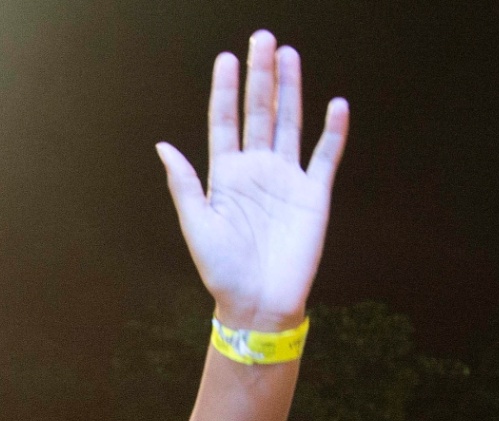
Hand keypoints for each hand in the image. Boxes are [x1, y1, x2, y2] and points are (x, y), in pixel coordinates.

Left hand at [158, 31, 347, 330]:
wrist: (258, 304)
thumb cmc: (221, 271)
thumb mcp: (196, 226)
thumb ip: (184, 184)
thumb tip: (163, 146)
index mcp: (225, 175)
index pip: (225, 122)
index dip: (225, 91)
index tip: (225, 58)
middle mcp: (257, 170)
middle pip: (259, 113)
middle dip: (260, 76)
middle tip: (262, 38)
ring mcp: (286, 179)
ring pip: (290, 124)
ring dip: (290, 90)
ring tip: (289, 55)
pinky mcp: (314, 195)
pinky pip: (325, 156)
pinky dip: (332, 131)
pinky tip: (334, 104)